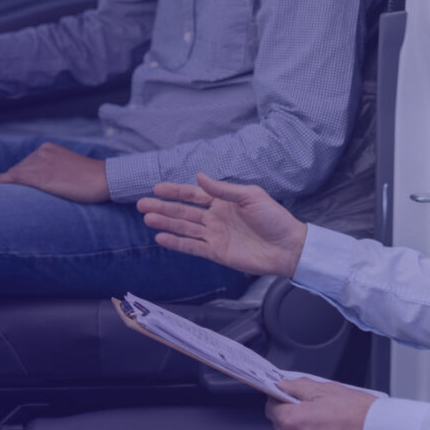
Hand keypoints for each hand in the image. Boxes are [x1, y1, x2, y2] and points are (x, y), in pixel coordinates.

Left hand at [0, 142, 109, 202]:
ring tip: (2, 199)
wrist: (104, 179)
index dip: (18, 178)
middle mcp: (41, 152)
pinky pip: (13, 178)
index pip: (25, 165)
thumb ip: (55, 172)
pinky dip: (0, 182)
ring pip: (15, 176)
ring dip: (8, 186)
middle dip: (13, 183)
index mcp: (48, 149)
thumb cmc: (92, 180)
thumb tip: (48, 184)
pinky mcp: (39, 176)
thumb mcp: (70, 170)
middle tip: (3, 197)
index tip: (9, 186)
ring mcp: (39, 162)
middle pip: (18, 170)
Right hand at [136, 172, 306, 276]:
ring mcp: (214, 236)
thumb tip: (198, 177)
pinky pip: (192, 247)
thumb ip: (222, 189)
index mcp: (223, 201)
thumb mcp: (250, 196)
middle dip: (162, 207)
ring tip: (148, 218)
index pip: (193, 195)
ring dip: (166, 223)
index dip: (174, 191)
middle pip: (183, 211)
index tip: (156, 188)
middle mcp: (215, 218)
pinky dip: (177, 243)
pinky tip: (161, 238)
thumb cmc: (273, 218)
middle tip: (141, 204)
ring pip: (184, 228)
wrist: (288, 247)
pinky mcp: (217, 253)